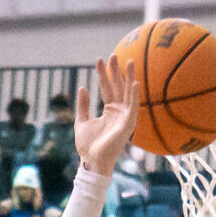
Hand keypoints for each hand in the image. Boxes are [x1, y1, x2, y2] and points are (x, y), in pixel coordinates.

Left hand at [74, 54, 138, 173]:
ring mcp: (125, 117)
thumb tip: (83, 87)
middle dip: (116, 71)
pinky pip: (133, 107)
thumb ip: (83, 105)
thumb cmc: (88, 146)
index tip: (99, 60)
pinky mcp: (128, 125)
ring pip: (128, 93)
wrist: (91, 162)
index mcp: (110, 111)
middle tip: (113, 54)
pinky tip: (134, 83)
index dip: (103, 74)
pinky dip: (134, 95)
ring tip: (129, 62)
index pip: (107, 88)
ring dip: (129, 77)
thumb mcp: (81, 121)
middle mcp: (119, 112)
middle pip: (118, 87)